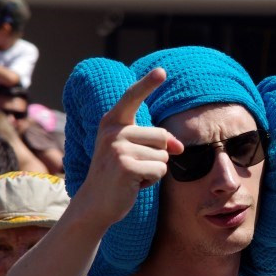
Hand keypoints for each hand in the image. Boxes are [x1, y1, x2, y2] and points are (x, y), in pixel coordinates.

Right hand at [75, 69, 183, 227]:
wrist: (95, 204)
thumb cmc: (119, 175)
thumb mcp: (135, 152)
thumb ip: (157, 143)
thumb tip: (180, 147)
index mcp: (112, 122)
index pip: (132, 97)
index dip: (148, 84)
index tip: (162, 70)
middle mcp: (112, 131)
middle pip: (162, 136)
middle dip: (157, 155)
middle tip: (132, 167)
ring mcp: (117, 147)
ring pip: (163, 155)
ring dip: (153, 170)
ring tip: (131, 176)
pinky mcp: (125, 166)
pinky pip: (160, 170)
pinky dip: (152, 181)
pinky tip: (132, 185)